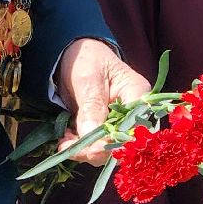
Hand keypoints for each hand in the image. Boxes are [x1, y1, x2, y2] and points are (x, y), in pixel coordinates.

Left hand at [55, 39, 151, 165]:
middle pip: (121, 143)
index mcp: (138, 95)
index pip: (133, 129)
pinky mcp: (104, 127)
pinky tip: (66, 138)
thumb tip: (93, 140)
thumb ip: (92, 107)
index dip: (112, 144)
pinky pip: (96, 144)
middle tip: (68, 146)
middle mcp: (134, 113)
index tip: (88, 150)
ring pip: (107, 148)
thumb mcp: (88, 79)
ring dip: (84, 149)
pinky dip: (80, 145)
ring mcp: (119, 121)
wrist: (73, 53)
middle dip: (94, 149)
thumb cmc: (86, 58)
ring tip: (65, 140)